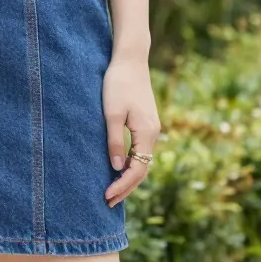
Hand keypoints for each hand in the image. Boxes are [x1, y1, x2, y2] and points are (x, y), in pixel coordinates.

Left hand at [102, 50, 159, 207]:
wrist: (130, 60)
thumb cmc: (118, 83)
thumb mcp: (111, 113)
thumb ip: (114, 141)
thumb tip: (115, 167)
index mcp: (147, 132)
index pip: (137, 170)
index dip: (122, 185)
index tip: (107, 196)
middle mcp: (153, 133)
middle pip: (143, 169)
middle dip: (126, 187)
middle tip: (108, 202)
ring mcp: (152, 128)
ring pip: (143, 160)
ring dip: (128, 177)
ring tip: (113, 190)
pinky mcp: (147, 122)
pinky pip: (141, 150)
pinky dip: (131, 163)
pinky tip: (118, 168)